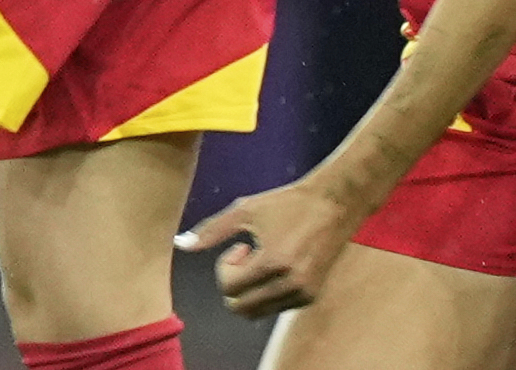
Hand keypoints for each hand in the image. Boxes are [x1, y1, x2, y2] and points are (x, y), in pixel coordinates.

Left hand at [176, 177, 366, 320]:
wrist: (335, 204)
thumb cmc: (287, 203)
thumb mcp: (246, 209)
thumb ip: (211, 230)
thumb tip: (181, 244)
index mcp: (273, 263)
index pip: (230, 288)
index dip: (225, 268)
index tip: (239, 246)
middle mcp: (290, 284)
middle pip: (240, 308)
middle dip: (233, 284)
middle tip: (245, 257)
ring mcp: (303, 293)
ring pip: (257, 313)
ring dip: (250, 291)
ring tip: (261, 261)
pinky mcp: (311, 296)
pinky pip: (275, 308)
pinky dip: (266, 293)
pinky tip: (275, 266)